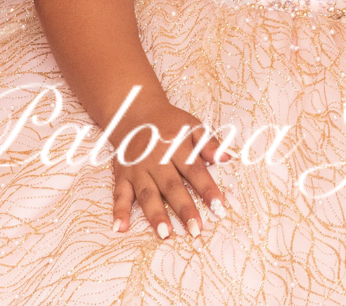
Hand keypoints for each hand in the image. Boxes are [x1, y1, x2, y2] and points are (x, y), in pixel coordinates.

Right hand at [107, 100, 229, 239]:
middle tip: (195, 229)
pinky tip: (121, 228)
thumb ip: (209, 142)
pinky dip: (119, 211)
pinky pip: (119, 194)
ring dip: (155, 214)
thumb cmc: (169, 123)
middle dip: (184, 208)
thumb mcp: (192, 125)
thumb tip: (227, 158)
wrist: (134, 112)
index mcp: (176, 145)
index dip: (207, 189)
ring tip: (165, 234)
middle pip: (171, 186)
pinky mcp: (122, 175)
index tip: (219, 207)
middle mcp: (155, 158)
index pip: (194, 170)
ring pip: (147, 194)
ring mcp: (137, 168)